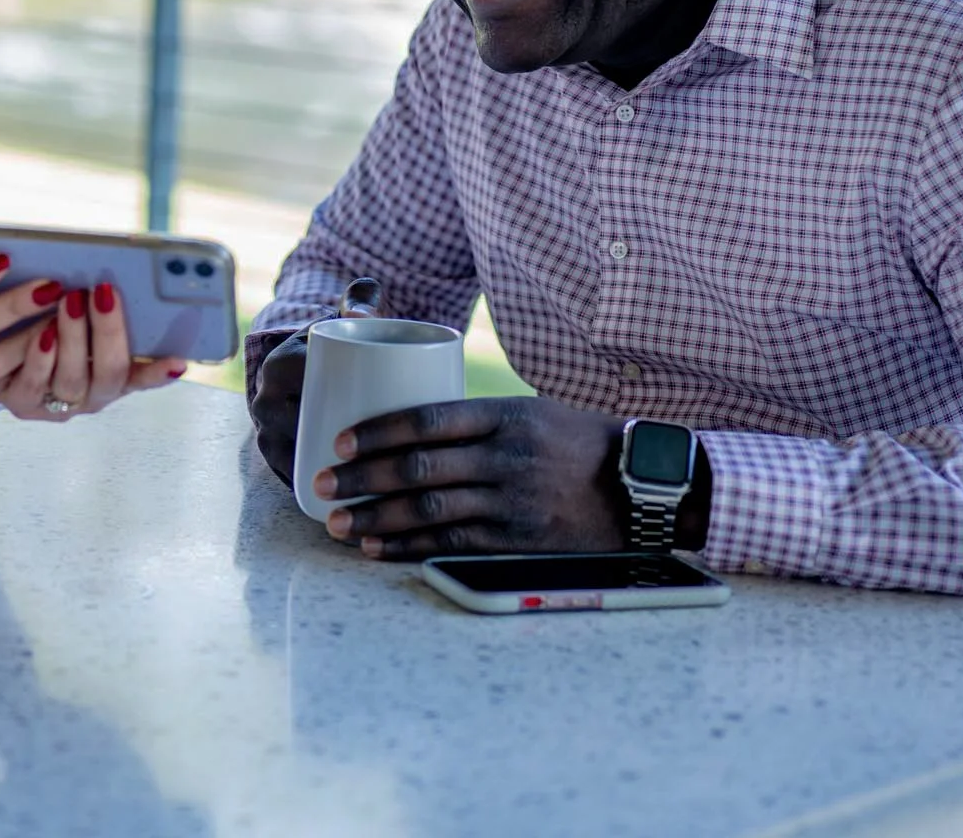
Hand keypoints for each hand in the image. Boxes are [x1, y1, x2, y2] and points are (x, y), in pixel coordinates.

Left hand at [0, 282, 185, 421]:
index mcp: (116, 377)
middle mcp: (92, 395)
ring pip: (73, 379)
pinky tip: (42, 331)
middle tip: (104, 293)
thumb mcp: (80, 315)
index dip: (161, 372)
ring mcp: (59, 404)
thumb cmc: (48, 321)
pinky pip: (34, 385)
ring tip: (70, 301)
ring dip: (74, 338)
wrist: (0, 348)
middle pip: (110, 373)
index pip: (144, 375)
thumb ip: (100, 306)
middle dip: (109, 331)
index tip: (179, 360)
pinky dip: (40, 357)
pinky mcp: (24, 404)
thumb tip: (111, 277)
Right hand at [247, 279, 382, 486]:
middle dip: (343, 440)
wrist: (308, 374)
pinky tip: (347, 508)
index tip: (380, 401)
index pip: (303, 379)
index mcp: (278, 366)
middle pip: (305, 427)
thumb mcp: (345, 322)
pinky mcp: (277, 460)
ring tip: (378, 479)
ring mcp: (268, 434)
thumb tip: (360, 310)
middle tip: (393, 444)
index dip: (334, 392)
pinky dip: (318, 494)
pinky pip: (294, 479)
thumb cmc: (338, 348)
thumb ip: (359, 301)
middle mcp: (266, 402)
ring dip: (330, 474)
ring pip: (299, 458)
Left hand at [312, 397, 627, 558]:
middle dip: (362, 478)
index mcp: (505, 415)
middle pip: (419, 467)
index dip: (378, 432)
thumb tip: (408, 425)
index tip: (340, 442)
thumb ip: (475, 420)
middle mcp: (506, 456)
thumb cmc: (576, 443)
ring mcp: (513, 501)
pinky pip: (453, 544)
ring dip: (377, 518)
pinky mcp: (518, 539)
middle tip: (321, 485)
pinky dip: (410, 547)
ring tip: (338, 524)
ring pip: (430, 509)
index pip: (428, 419)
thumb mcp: (530, 411)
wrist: (641, 486)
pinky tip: (377, 549)